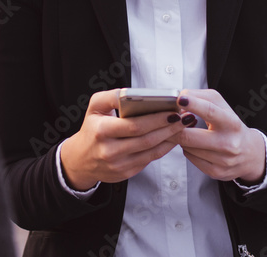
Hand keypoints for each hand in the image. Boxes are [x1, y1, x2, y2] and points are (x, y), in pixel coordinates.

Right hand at [59, 89, 188, 190]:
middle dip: (169, 128)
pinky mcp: (126, 173)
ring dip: (170, 138)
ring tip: (183, 126)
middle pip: (146, 139)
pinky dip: (163, 149)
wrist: (80, 160)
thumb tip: (131, 93)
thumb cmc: (91, 129)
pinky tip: (172, 138)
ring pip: (151, 151)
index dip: (156, 119)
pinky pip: (149, 160)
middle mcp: (110, 151)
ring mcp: (118, 165)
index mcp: (102, 131)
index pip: (134, 126)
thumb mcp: (94, 107)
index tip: (173, 110)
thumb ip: (111, 96)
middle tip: (185, 117)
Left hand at [170, 89, 266, 183]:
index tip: (179, 99)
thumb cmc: (231, 125)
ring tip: (186, 131)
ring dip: (181, 137)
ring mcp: (223, 160)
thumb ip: (201, 98)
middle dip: (174, 127)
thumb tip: (179, 100)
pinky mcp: (216, 172)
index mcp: (232, 123)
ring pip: (186, 147)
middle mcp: (229, 143)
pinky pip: (189, 157)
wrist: (250, 153)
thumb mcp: (222, 106)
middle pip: (189, 136)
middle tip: (168, 120)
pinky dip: (187, 149)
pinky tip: (194, 145)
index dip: (193, 104)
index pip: (210, 111)